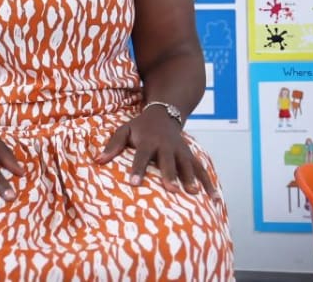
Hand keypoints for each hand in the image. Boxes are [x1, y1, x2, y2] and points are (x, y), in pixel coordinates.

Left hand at [96, 106, 215, 195]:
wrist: (164, 113)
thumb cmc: (141, 126)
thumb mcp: (124, 130)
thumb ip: (113, 145)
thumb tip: (98, 161)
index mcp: (148, 141)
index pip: (141, 156)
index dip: (137, 169)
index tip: (133, 183)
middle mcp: (166, 146)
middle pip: (168, 161)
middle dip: (169, 175)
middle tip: (171, 189)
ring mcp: (181, 151)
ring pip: (188, 165)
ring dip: (191, 179)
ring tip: (193, 194)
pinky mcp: (190, 156)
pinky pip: (202, 170)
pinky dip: (209, 184)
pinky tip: (215, 199)